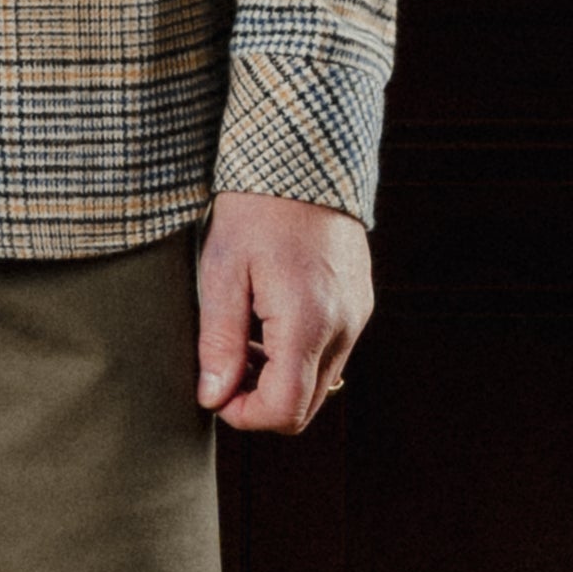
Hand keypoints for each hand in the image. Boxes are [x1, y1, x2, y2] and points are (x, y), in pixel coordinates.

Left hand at [196, 191, 370, 436]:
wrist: (305, 156)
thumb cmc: (256, 208)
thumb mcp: (222, 271)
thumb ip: (219, 341)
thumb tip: (213, 396)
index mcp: (308, 322)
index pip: (285, 410)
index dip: (244, 415)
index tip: (215, 391)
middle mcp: (344, 326)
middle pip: (306, 406)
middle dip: (261, 400)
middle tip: (224, 367)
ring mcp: (357, 315)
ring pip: (319, 382)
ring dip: (278, 377)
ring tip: (242, 334)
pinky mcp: (359, 302)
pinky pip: (331, 352)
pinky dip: (297, 353)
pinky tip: (267, 319)